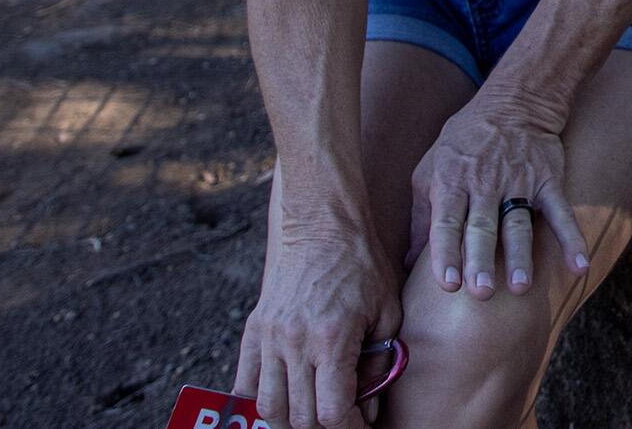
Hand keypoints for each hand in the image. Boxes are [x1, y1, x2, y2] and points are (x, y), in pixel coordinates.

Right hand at [235, 208, 400, 428]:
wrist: (321, 224)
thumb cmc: (362, 265)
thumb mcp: (387, 310)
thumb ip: (380, 362)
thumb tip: (368, 407)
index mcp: (331, 338)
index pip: (331, 412)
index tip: (361, 427)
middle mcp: (294, 342)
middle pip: (299, 417)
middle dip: (323, 428)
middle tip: (342, 419)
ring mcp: (269, 337)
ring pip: (268, 407)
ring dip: (290, 420)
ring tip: (313, 413)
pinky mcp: (254, 330)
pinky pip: (245, 383)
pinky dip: (260, 400)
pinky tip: (283, 398)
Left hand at [407, 92, 590, 297]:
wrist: (514, 102)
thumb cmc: (464, 142)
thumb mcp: (430, 168)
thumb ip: (421, 217)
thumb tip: (407, 264)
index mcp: (452, 182)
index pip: (447, 222)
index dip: (445, 253)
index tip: (447, 284)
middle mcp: (485, 185)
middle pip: (482, 227)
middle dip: (481, 260)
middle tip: (480, 293)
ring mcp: (519, 182)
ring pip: (518, 224)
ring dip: (520, 256)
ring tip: (520, 287)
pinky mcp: (548, 180)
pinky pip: (561, 211)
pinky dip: (571, 238)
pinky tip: (578, 265)